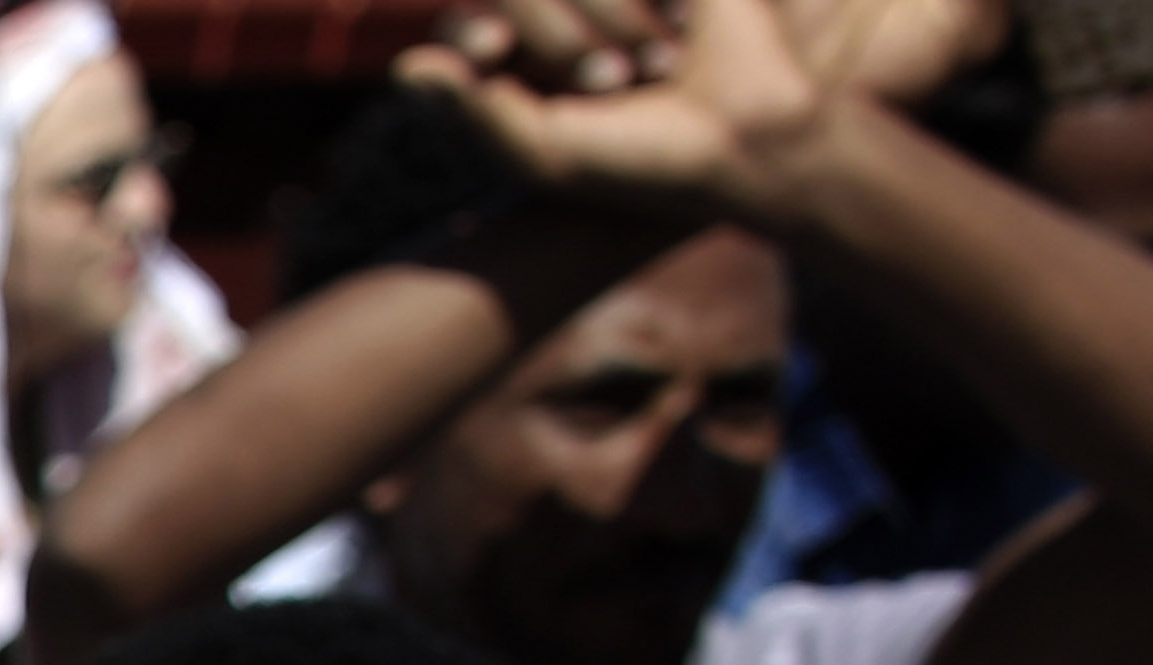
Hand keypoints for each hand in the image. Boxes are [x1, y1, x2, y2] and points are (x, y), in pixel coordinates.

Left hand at [400, 0, 862, 212]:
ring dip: (599, 19)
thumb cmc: (639, 162)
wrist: (747, 140)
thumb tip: (405, 66)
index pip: (467, 23)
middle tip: (605, 82)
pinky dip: (630, 7)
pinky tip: (675, 27)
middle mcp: (571, 16)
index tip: (493, 52)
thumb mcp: (543, 149)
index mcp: (529, 59)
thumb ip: (471, 110)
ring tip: (642, 67)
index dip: (470, 26)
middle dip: (554, 36)